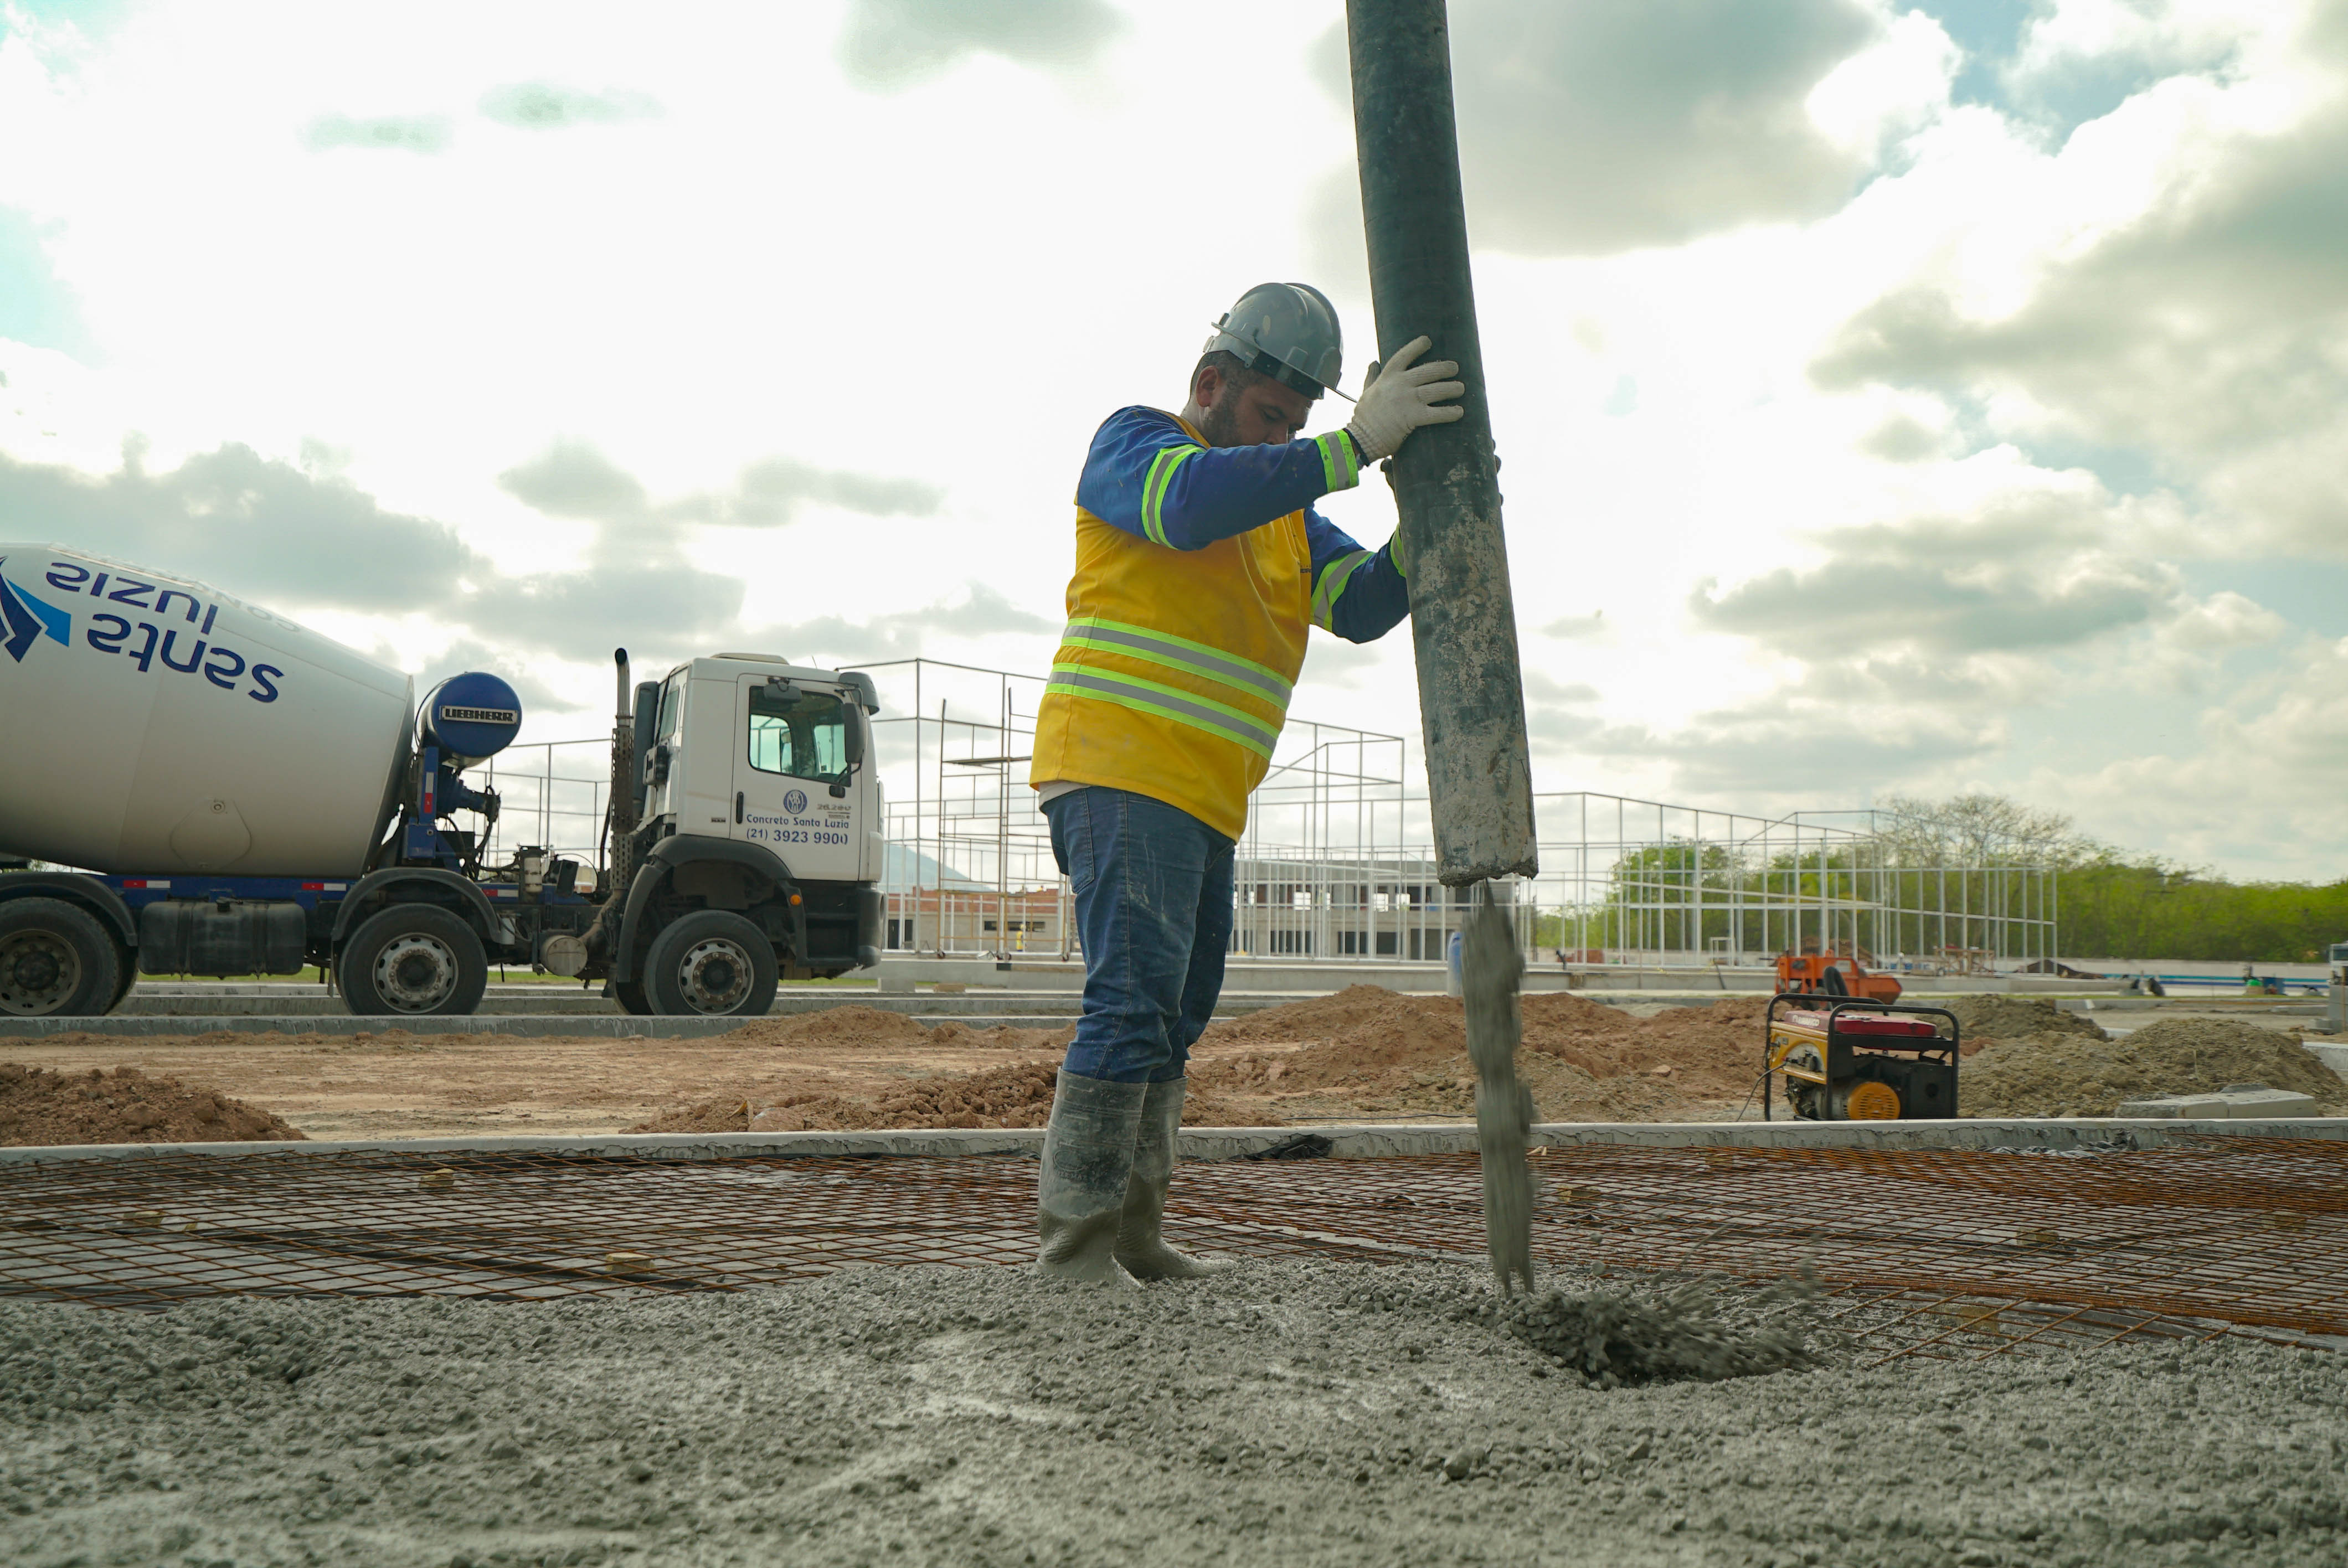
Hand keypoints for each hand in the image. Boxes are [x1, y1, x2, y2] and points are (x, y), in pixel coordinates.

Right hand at [1344, 335, 1464, 461]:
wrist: (1361, 438)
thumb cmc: (1364, 417)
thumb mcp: (1365, 391)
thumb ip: (1372, 377)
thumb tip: (1373, 362)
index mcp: (1387, 377)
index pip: (1404, 355)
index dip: (1417, 346)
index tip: (1428, 341)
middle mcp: (1399, 385)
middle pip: (1427, 371)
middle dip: (1444, 368)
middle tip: (1455, 368)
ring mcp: (1407, 400)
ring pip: (1436, 390)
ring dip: (1451, 388)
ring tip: (1460, 388)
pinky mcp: (1413, 417)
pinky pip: (1437, 413)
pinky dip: (1450, 413)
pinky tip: (1459, 412)